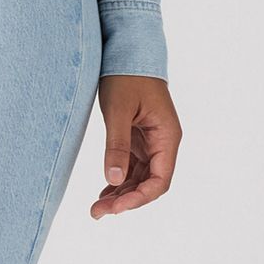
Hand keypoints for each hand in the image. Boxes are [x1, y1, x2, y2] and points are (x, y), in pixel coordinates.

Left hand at [90, 75, 179, 216]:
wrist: (128, 50)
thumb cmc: (127, 76)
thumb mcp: (118, 111)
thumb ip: (116, 145)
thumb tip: (112, 179)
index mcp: (167, 137)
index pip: (160, 180)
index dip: (139, 198)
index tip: (115, 207)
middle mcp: (163, 143)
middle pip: (150, 184)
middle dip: (126, 201)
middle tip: (97, 213)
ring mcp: (151, 142)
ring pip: (140, 178)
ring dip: (120, 194)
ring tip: (96, 208)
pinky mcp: (138, 138)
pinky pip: (131, 167)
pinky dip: (118, 180)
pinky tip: (103, 192)